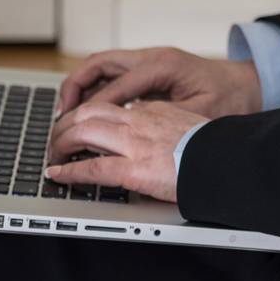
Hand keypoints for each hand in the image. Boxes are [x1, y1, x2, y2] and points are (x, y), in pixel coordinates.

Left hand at [46, 99, 207, 203]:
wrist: (227, 160)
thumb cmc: (212, 148)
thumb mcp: (184, 123)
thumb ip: (163, 123)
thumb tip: (152, 131)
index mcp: (152, 110)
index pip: (109, 105)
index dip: (87, 115)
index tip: (78, 124)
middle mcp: (139, 121)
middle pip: (88, 111)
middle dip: (66, 124)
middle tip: (57, 137)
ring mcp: (134, 144)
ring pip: (83, 132)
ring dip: (62, 142)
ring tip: (52, 153)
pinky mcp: (134, 170)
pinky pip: (92, 168)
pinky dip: (70, 171)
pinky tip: (58, 174)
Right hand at [55, 45, 262, 121]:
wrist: (250, 84)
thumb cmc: (230, 98)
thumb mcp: (202, 115)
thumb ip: (167, 122)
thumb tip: (134, 134)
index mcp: (162, 65)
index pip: (115, 86)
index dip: (91, 109)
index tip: (73, 130)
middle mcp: (151, 58)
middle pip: (99, 64)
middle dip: (74, 87)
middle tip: (60, 116)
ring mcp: (148, 62)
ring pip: (102, 67)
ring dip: (81, 87)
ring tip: (65, 115)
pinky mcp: (148, 71)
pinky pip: (112, 76)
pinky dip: (94, 90)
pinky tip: (87, 111)